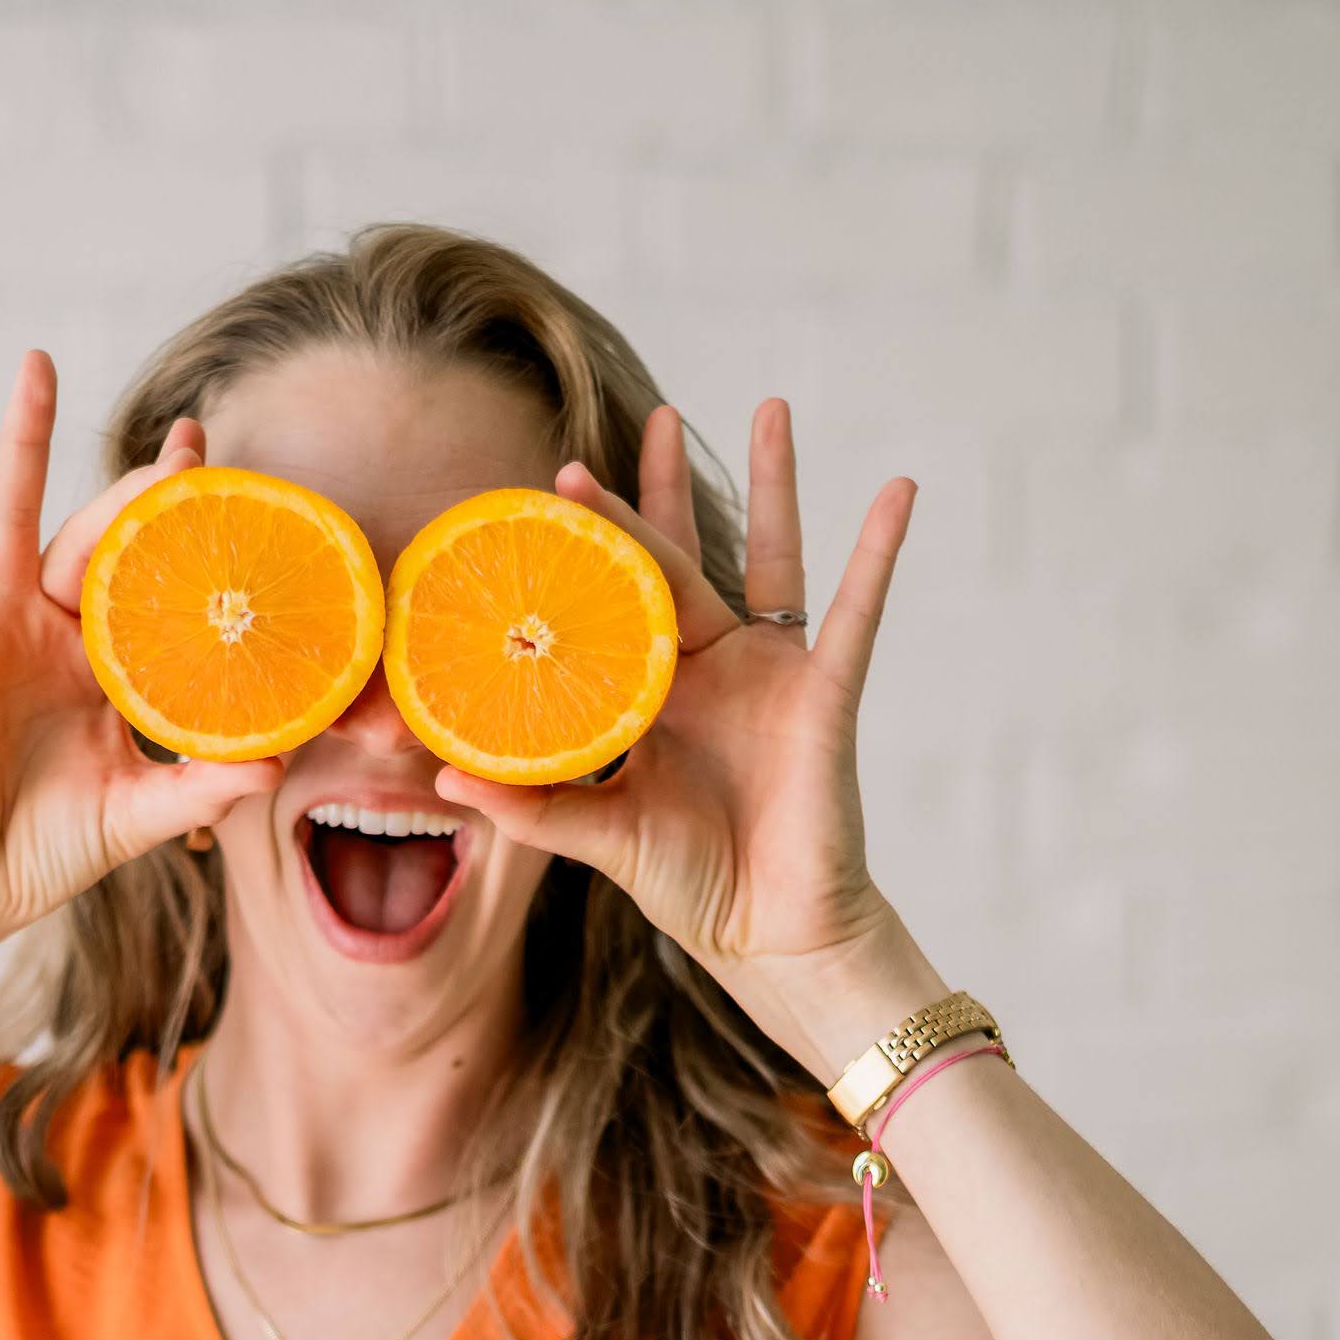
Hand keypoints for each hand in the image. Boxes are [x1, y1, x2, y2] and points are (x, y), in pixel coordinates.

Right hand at [0, 353, 285, 948]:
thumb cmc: (44, 848)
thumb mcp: (138, 815)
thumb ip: (202, 788)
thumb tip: (278, 763)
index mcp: (104, 663)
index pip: (153, 577)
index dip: (187, 530)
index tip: (236, 478)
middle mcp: (48, 631)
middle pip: (97, 533)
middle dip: (140, 484)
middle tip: (191, 434)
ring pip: (8, 516)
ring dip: (24, 440)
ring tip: (41, 363)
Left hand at [424, 399, 921, 1065]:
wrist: (771, 937)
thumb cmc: (693, 886)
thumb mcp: (601, 839)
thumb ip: (532, 807)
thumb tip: (441, 779)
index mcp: (654, 693)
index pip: (616, 599)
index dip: (592, 546)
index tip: (557, 483)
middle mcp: (712, 668)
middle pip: (683, 555)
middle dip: (667, 489)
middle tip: (652, 416)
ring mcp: (772, 672)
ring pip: (771, 554)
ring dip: (774, 479)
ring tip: (771, 403)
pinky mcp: (825, 691)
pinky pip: (856, 608)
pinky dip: (878, 550)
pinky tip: (898, 489)